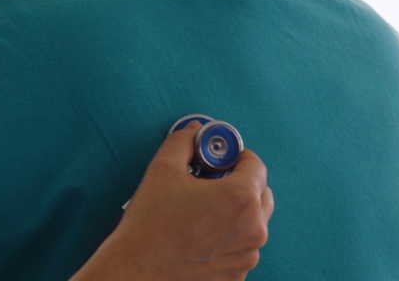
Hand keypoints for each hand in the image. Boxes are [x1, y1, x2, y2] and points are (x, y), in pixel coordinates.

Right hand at [79, 123, 273, 279]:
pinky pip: (242, 247)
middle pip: (261, 194)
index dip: (237, 155)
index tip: (221, 157)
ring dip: (236, 212)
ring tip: (202, 211)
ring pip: (253, 223)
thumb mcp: (162, 169)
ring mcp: (248, 255)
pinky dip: (229, 238)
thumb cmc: (150, 223)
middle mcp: (253, 229)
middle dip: (242, 183)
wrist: (137, 269)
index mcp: (240, 199)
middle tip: (212, 181)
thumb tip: (193, 132)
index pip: (256, 165)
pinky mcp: (238, 274)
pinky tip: (200, 234)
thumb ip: (184, 142)